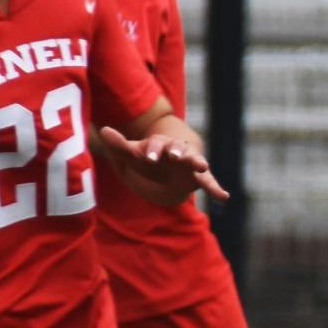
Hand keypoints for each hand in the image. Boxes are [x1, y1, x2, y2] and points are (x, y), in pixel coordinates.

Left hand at [99, 126, 228, 203]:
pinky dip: (217, 189)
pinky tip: (225, 197)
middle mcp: (178, 151)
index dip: (153, 151)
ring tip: (202, 165)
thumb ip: (119, 144)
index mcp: (160, 144)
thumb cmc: (148, 162)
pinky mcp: (199, 178)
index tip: (148, 157)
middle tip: (174, 156)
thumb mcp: (132, 155)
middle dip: (177, 151)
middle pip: (178, 149)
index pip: (156, 144)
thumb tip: (103, 130)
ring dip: (198, 162)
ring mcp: (190, 164)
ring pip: (195, 161)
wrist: (165, 175)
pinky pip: (209, 183)